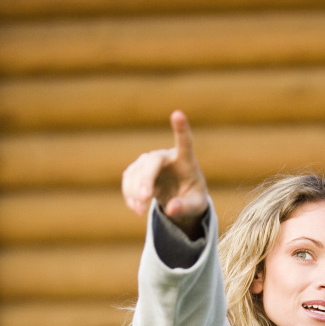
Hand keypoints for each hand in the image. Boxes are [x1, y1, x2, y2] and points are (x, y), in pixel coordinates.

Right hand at [121, 110, 208, 236]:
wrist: (179, 196)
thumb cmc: (192, 197)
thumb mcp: (196, 206)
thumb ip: (185, 207)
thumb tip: (171, 210)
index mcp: (186, 160)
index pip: (184, 141)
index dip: (181, 128)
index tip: (177, 113)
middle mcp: (166, 156)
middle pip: (152, 162)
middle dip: (146, 180)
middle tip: (145, 199)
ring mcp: (149, 161)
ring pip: (137, 173)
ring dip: (135, 192)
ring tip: (140, 211)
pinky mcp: (137, 170)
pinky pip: (128, 180)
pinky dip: (129, 194)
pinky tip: (135, 207)